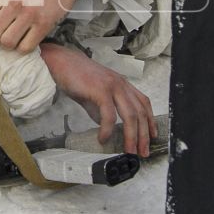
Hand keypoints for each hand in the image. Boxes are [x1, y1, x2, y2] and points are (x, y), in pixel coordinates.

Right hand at [40, 44, 157, 156]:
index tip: (152, 136)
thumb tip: (106, 126)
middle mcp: (122, 85)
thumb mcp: (96, 94)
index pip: (144, 103)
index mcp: (123, 84)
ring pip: (130, 115)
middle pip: (140, 113)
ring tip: (129, 150)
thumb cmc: (77, 76)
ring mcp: (112, 87)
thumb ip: (103, 109)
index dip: (150, 121)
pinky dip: (108, 129)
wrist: (62, 61)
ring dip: (131, 136)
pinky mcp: (101, 91)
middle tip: (143, 152)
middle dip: (143, 135)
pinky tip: (103, 138)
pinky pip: (109, 114)